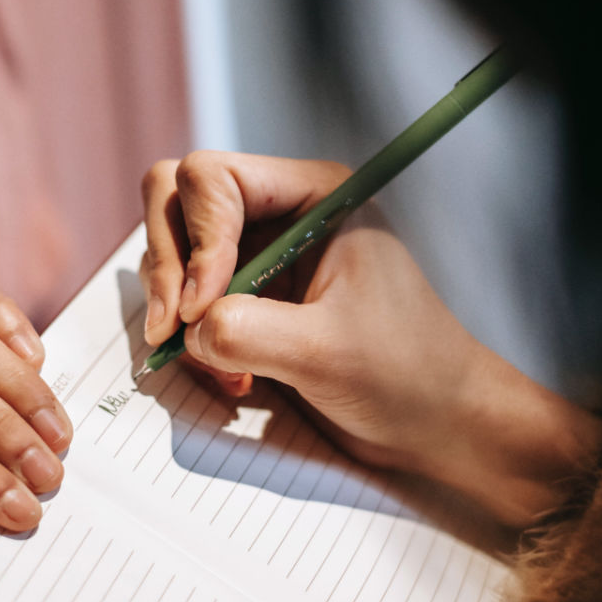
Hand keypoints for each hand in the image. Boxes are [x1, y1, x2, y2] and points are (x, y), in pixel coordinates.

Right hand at [140, 151, 601, 528]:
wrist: (434, 422)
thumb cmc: (404, 375)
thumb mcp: (323, 352)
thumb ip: (244, 331)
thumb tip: (185, 327)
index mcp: (313, 195)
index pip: (211, 179)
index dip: (195, 241)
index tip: (198, 309)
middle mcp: (282, 212)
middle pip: (177, 202)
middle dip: (167, 269)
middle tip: (172, 332)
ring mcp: (262, 255)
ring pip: (175, 253)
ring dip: (179, 313)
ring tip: (225, 368)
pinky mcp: (252, 298)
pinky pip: (187, 300)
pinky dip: (192, 339)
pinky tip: (234, 378)